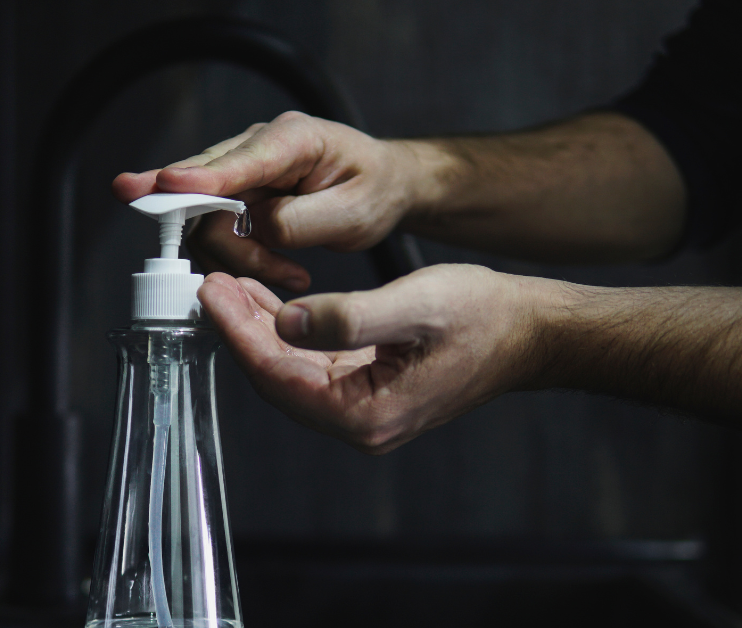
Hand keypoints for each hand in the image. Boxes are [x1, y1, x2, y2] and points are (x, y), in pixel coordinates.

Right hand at [114, 111, 420, 292]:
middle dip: (228, 242)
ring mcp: (243, 170)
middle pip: (206, 194)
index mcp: (293, 139)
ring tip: (291, 271)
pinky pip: (216, 231)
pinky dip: (242, 257)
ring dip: (241, 256)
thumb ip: (299, 221)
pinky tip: (280, 265)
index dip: (199, 177)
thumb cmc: (373, 190)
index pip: (238, 160)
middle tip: (279, 270)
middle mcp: (258, 147)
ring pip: (206, 221)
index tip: (163, 185)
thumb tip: (253, 227)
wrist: (383, 184)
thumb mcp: (353, 213)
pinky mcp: (238, 194)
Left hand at [197, 265, 551, 453]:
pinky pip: (313, 364)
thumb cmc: (484, 317)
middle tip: (211, 281)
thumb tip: (285, 322)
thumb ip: (347, 318)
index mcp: (365, 415)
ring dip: (260, 328)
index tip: (211, 291)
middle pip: (276, 378)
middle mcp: (359, 424)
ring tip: (231, 285)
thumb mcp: (414, 306)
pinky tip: (271, 301)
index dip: (238, 332)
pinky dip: (289, 332)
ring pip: (291, 370)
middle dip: (240, 330)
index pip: (277, 377)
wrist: (530, 332)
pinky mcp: (369, 391)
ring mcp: (363, 411)